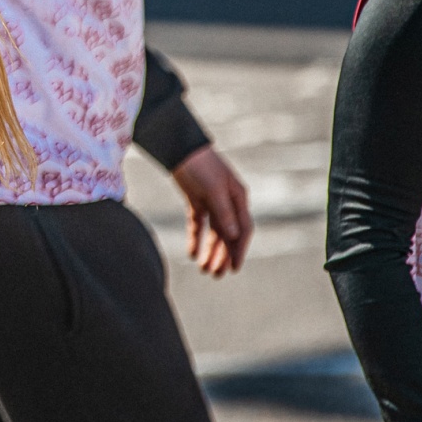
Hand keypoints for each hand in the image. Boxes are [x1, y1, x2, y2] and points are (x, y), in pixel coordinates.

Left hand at [170, 145, 251, 277]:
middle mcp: (228, 202)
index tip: (234, 268)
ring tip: (204, 269)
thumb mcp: (214, 189)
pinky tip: (192, 253)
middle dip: (222, 255)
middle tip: (215, 275)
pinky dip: (195, 239)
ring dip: (210, 250)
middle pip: (227, 235)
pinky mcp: (196, 200)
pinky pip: (198, 224)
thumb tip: (233, 236)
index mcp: (238, 199)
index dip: (239, 250)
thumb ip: (224, 213)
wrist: (179, 147)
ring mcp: (212, 202)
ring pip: (213, 232)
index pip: (243, 230)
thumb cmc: (201, 165)